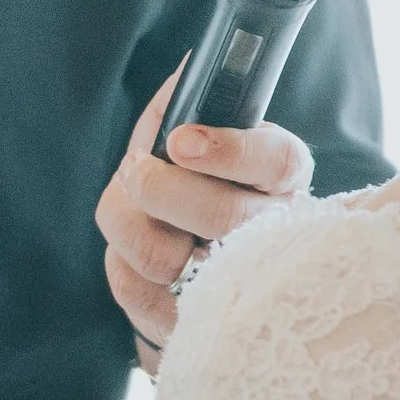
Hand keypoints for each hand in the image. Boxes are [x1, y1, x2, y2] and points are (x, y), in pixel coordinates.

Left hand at [98, 66, 315, 372]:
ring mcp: (233, 286)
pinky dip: (119, 260)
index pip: (275, 162)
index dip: (228, 151)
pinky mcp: (189, 324)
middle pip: (220, 217)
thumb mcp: (206, 121)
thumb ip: (197, 94)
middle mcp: (271, 233)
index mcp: (281, 175)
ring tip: (126, 198)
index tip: (180, 139)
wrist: (193, 251)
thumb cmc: (197, 172)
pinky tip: (126, 244)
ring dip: (129, 222)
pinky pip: (136, 292)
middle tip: (136, 168)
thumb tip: (186, 74)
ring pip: (167, 259)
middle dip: (160, 187)